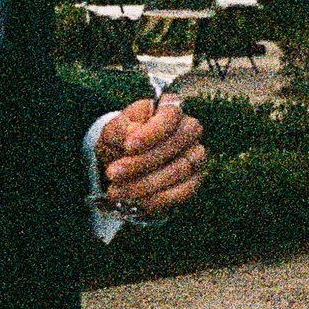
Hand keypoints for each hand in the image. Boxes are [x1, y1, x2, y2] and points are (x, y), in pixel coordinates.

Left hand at [97, 91, 205, 219]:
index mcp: (170, 107)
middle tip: (112, 173)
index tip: (128, 146)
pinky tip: (136, 201)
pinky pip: (183, 191)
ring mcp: (196, 154)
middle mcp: (189, 128)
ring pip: (178, 170)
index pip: (170, 115)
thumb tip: (133, 136)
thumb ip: (121, 130)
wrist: (123, 160)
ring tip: (116, 191)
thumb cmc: (121, 139)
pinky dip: (158, 199)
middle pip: (174, 145)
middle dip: (141, 163)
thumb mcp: (113, 130)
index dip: (151, 132)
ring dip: (144, 184)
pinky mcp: (195, 179)